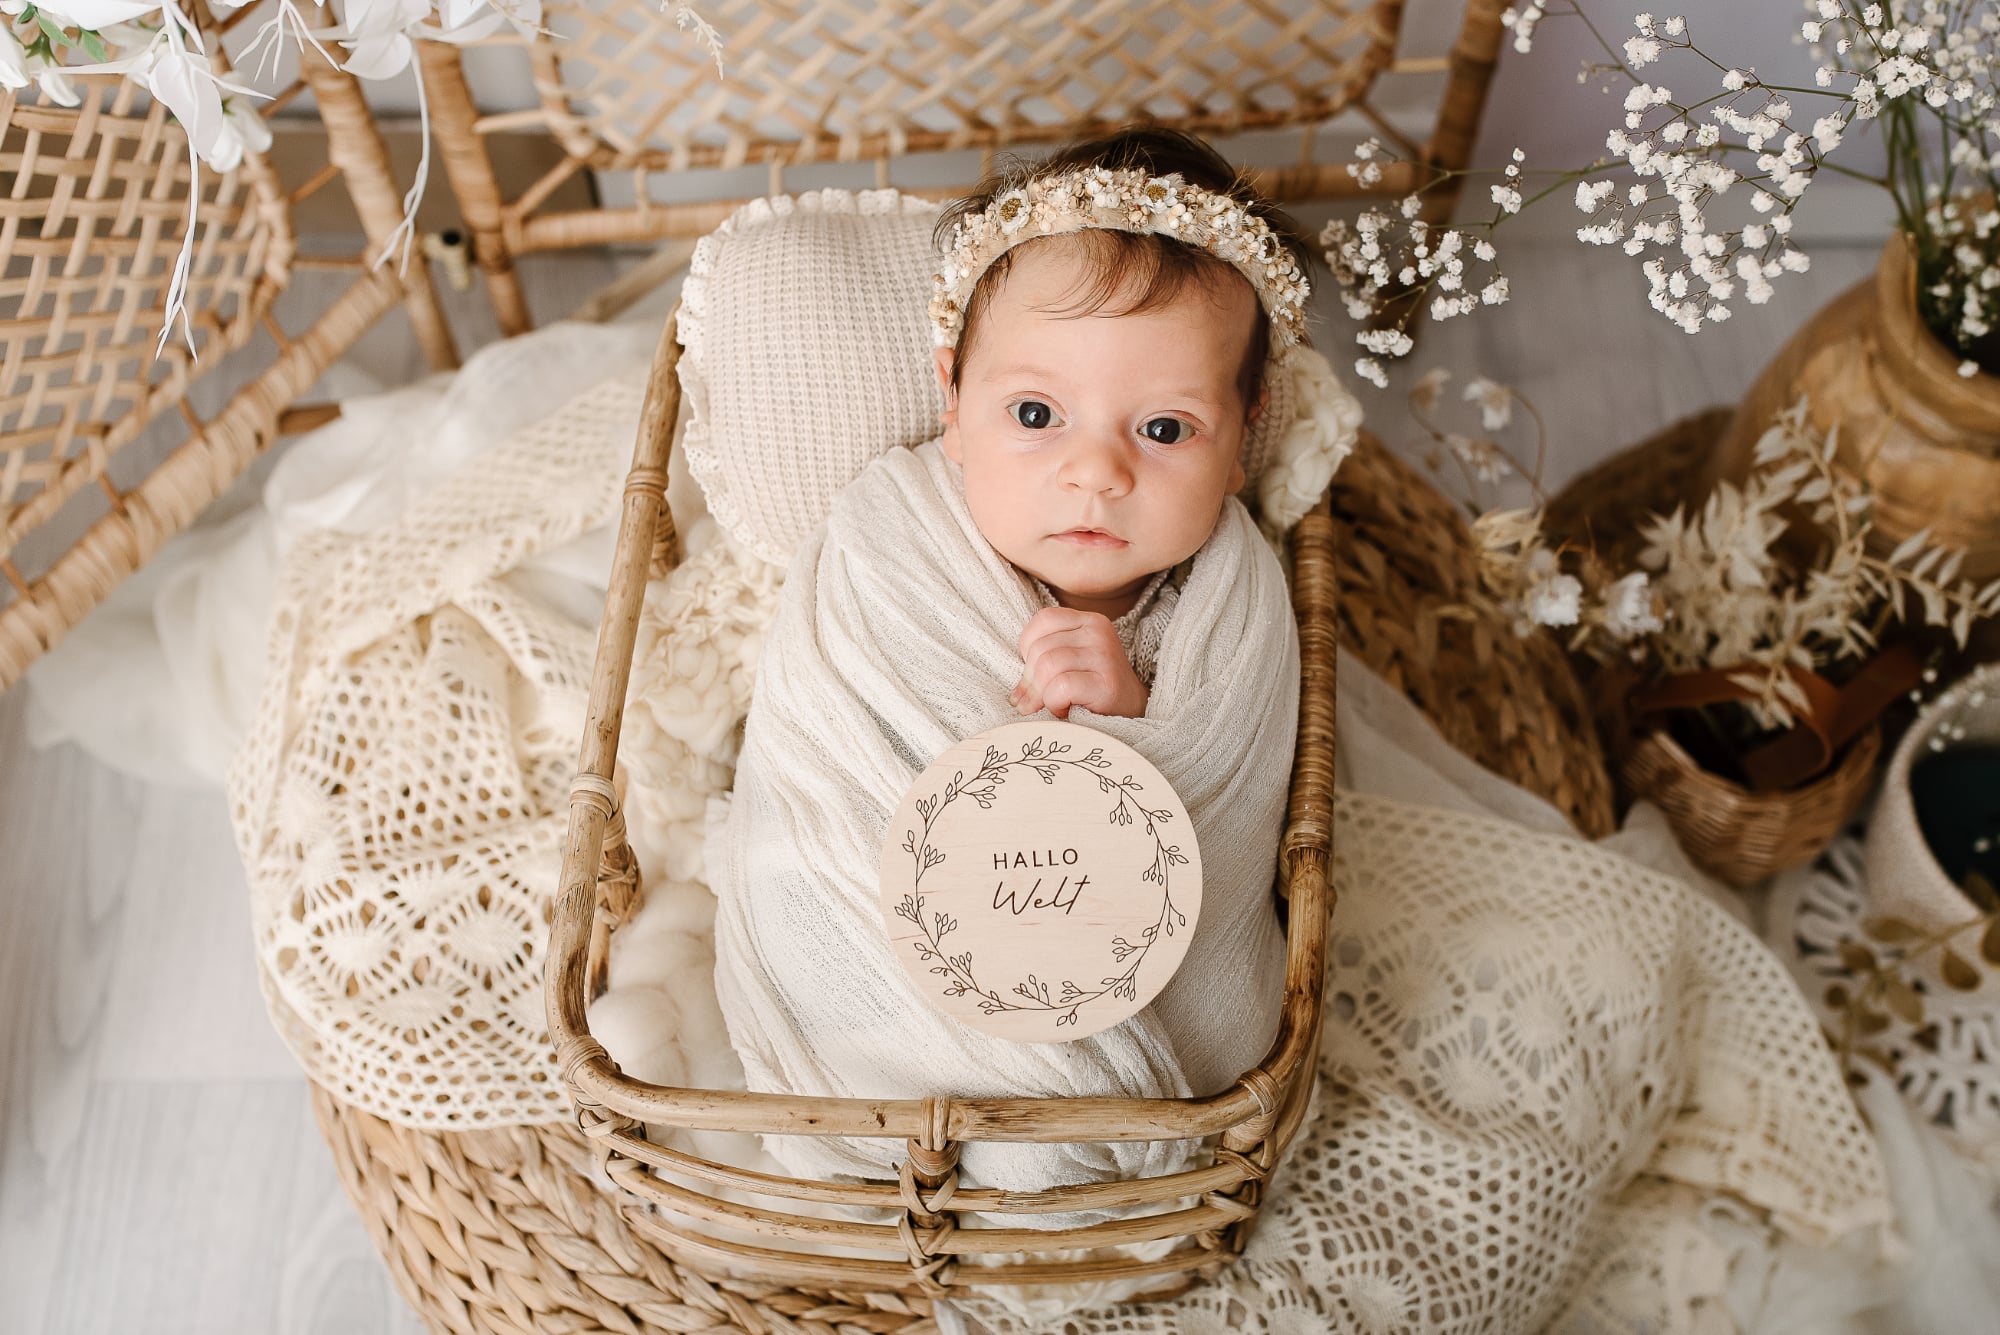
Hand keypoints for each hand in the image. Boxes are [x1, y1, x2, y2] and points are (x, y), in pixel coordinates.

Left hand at [1012, 607, 1149, 719]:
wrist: (1134, 714)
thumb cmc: (1094, 690)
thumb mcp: (1070, 663)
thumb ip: (1044, 660)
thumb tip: (1013, 694)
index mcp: (1089, 621)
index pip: (1042, 620)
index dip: (1027, 648)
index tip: (1034, 673)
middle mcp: (1098, 632)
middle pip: (1040, 648)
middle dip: (1030, 680)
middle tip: (1034, 702)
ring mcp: (1104, 656)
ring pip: (1047, 667)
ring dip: (1042, 695)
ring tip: (1054, 704)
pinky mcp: (1107, 683)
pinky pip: (1061, 687)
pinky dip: (1055, 703)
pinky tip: (1066, 710)